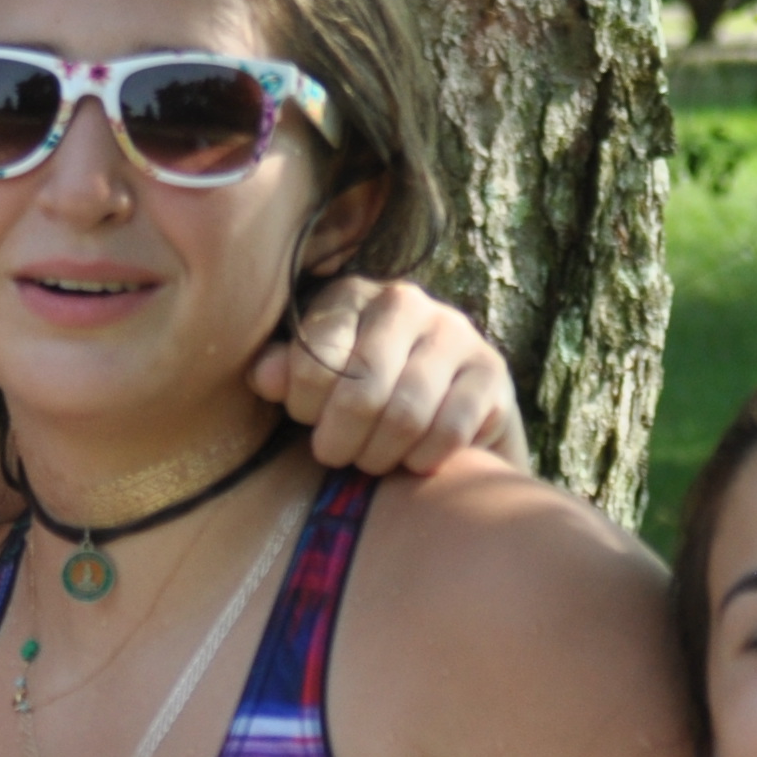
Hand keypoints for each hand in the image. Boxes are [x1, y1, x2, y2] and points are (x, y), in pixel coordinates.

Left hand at [251, 277, 526, 475]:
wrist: (441, 408)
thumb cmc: (355, 394)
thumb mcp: (312, 382)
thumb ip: (282, 376)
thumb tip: (264, 378)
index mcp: (349, 296)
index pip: (313, 362)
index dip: (304, 407)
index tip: (309, 420)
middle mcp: (404, 302)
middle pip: (361, 392)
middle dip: (340, 440)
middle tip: (335, 455)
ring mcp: (454, 332)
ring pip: (406, 415)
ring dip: (379, 455)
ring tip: (370, 460)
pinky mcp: (491, 369)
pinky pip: (450, 430)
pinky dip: (423, 458)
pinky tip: (412, 460)